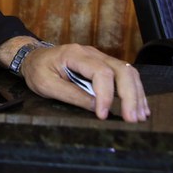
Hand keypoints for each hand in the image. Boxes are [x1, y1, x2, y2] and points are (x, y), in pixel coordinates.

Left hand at [20, 43, 149, 122]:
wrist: (33, 57)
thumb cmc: (37, 69)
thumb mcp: (45, 84)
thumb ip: (70, 94)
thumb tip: (95, 107)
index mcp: (75, 54)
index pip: (101, 72)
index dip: (106, 95)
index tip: (103, 115)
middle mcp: (92, 53)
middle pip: (122, 70)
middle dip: (130, 96)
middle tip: (132, 119)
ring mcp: (100, 57)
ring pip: (128, 72)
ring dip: (136, 94)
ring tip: (139, 116)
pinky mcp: (103, 65)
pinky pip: (124, 75)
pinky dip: (134, 91)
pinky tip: (139, 107)